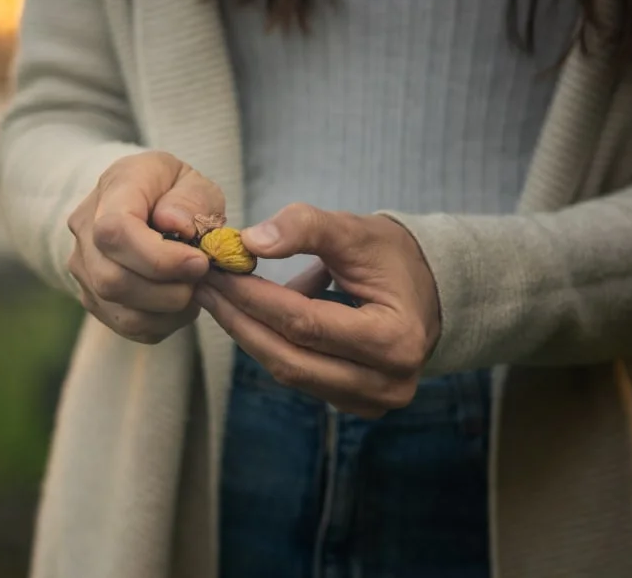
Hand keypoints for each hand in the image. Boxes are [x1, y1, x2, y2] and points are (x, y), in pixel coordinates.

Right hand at [67, 151, 223, 343]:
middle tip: (201, 277)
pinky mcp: (94, 297)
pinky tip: (179, 301)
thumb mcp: (195, 182)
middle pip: (112, 279)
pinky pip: (128, 325)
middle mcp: (85, 229)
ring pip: (120, 310)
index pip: (115, 231)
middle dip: (168, 290)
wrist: (150, 202)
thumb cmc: (175, 191)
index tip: (198, 262)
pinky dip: (163, 322)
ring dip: (168, 310)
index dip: (159, 258)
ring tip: (193, 288)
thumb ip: (191, 200)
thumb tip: (175, 225)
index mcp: (112, 189)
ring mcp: (83, 267)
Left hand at [194, 203, 440, 417]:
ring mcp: (371, 401)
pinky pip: (299, 376)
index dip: (255, 297)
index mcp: (394, 339)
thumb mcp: (354, 231)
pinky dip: (269, 344)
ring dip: (248, 333)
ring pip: (290, 371)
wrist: (427, 290)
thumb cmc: (391, 257)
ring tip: (218, 297)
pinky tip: (247, 314)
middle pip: (291, 357)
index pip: (305, 322)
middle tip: (204, 286)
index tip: (217, 270)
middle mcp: (387, 382)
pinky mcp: (355, 404)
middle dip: (239, 319)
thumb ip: (305, 228)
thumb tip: (250, 241)